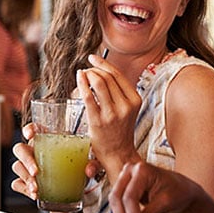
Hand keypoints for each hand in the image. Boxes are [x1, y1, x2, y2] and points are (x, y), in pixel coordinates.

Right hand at [11, 123, 104, 200]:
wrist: (75, 188)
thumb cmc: (78, 167)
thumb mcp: (89, 163)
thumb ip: (93, 164)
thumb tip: (89, 170)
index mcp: (48, 140)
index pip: (34, 128)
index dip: (29, 129)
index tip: (30, 134)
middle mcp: (35, 151)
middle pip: (20, 149)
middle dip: (27, 160)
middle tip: (36, 172)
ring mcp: (28, 167)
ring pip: (18, 167)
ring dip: (26, 178)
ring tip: (37, 189)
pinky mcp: (26, 182)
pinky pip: (18, 184)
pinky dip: (24, 189)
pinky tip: (34, 194)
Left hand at [76, 54, 141, 174]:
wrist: (118, 154)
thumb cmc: (119, 130)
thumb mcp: (127, 109)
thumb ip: (119, 92)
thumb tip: (100, 71)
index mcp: (135, 100)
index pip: (118, 75)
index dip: (103, 63)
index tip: (92, 58)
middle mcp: (126, 106)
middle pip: (107, 77)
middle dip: (93, 70)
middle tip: (85, 71)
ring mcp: (112, 114)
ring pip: (99, 83)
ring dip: (87, 75)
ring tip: (82, 75)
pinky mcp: (98, 121)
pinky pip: (88, 96)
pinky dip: (82, 84)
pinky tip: (78, 79)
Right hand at [109, 161, 202, 212]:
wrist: (182, 191)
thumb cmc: (178, 192)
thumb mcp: (165, 204)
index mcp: (141, 169)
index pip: (130, 196)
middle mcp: (129, 171)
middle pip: (117, 199)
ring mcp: (125, 180)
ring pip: (116, 205)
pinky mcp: (124, 192)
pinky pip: (120, 209)